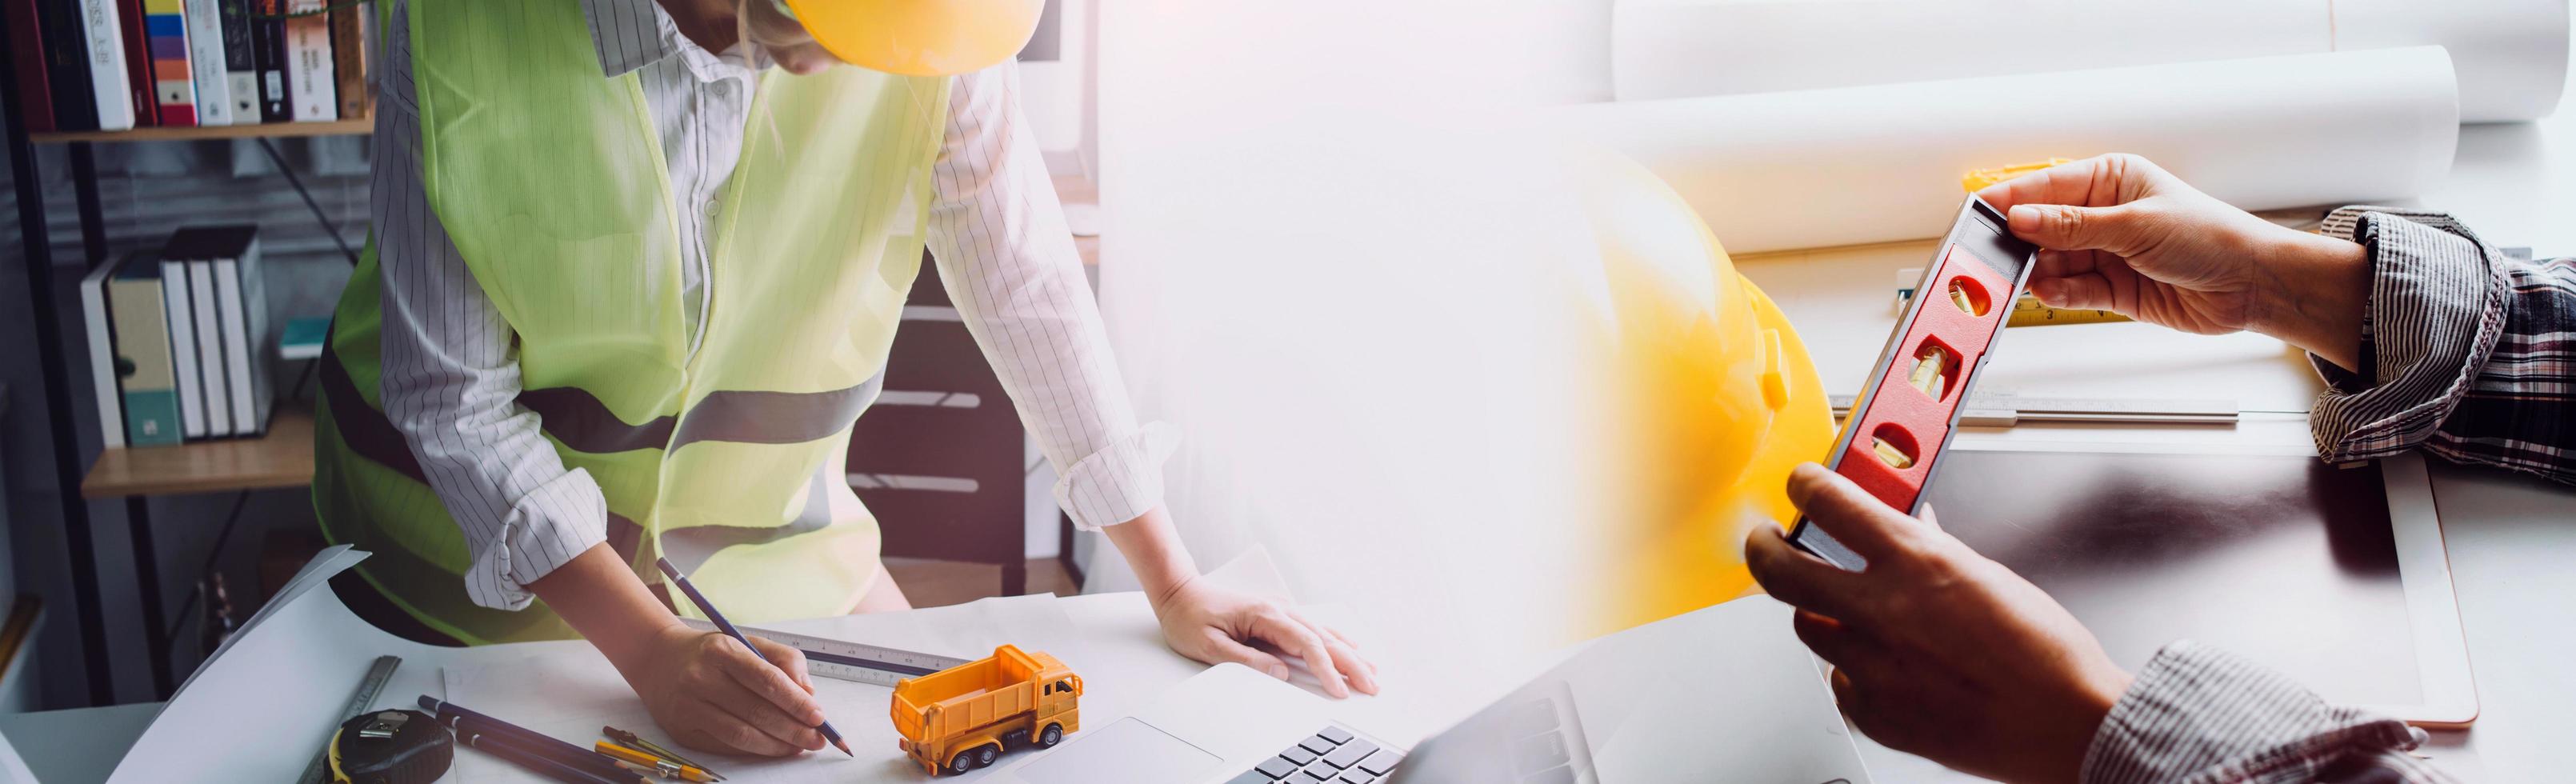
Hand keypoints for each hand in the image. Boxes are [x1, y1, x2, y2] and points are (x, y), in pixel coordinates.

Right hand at [617, 624, 829, 756]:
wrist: (659, 660)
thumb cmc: (713, 652)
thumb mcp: (749, 642)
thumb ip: (784, 661)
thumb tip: (808, 694)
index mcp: (722, 650)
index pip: (767, 680)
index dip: (796, 702)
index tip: (819, 716)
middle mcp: (700, 678)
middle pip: (756, 711)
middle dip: (793, 729)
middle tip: (816, 739)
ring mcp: (688, 706)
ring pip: (741, 735)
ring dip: (776, 746)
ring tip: (799, 747)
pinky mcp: (682, 731)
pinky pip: (725, 746)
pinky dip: (754, 751)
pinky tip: (773, 748)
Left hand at [1150, 574, 1380, 698]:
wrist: (1180, 593)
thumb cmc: (1190, 618)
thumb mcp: (1210, 646)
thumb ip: (1246, 659)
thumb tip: (1281, 673)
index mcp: (1265, 615)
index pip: (1306, 645)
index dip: (1327, 669)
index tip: (1340, 689)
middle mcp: (1279, 609)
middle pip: (1324, 639)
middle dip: (1351, 663)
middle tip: (1372, 685)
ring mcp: (1282, 610)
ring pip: (1324, 633)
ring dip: (1350, 652)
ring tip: (1373, 670)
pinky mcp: (1279, 616)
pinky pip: (1315, 629)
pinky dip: (1337, 641)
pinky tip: (1351, 648)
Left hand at [1745, 464, 2132, 783]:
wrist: (2069, 723)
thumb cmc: (2046, 653)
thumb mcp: (1986, 574)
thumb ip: (1931, 551)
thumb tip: (1906, 528)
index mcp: (1916, 562)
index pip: (1830, 502)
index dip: (1805, 486)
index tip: (1801, 484)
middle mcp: (1883, 611)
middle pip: (1780, 570)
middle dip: (1764, 550)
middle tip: (1767, 543)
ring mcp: (1873, 665)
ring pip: (1807, 627)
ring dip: (1819, 613)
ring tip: (1842, 611)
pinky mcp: (1875, 713)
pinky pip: (1841, 681)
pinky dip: (1855, 671)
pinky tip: (1883, 666)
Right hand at [1975, 154, 2370, 370]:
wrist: (2251, 285)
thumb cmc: (2211, 237)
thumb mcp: (2136, 225)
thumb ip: (2074, 227)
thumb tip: (2023, 218)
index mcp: (2109, 180)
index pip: (2046, 187)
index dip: (2010, 200)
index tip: (1978, 213)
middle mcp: (2103, 215)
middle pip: (2042, 227)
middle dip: (2018, 241)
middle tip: (1989, 255)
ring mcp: (2105, 252)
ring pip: (2051, 262)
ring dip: (2035, 272)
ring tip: (2016, 280)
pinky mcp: (2110, 289)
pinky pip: (2070, 290)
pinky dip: (2057, 293)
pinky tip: (2048, 293)